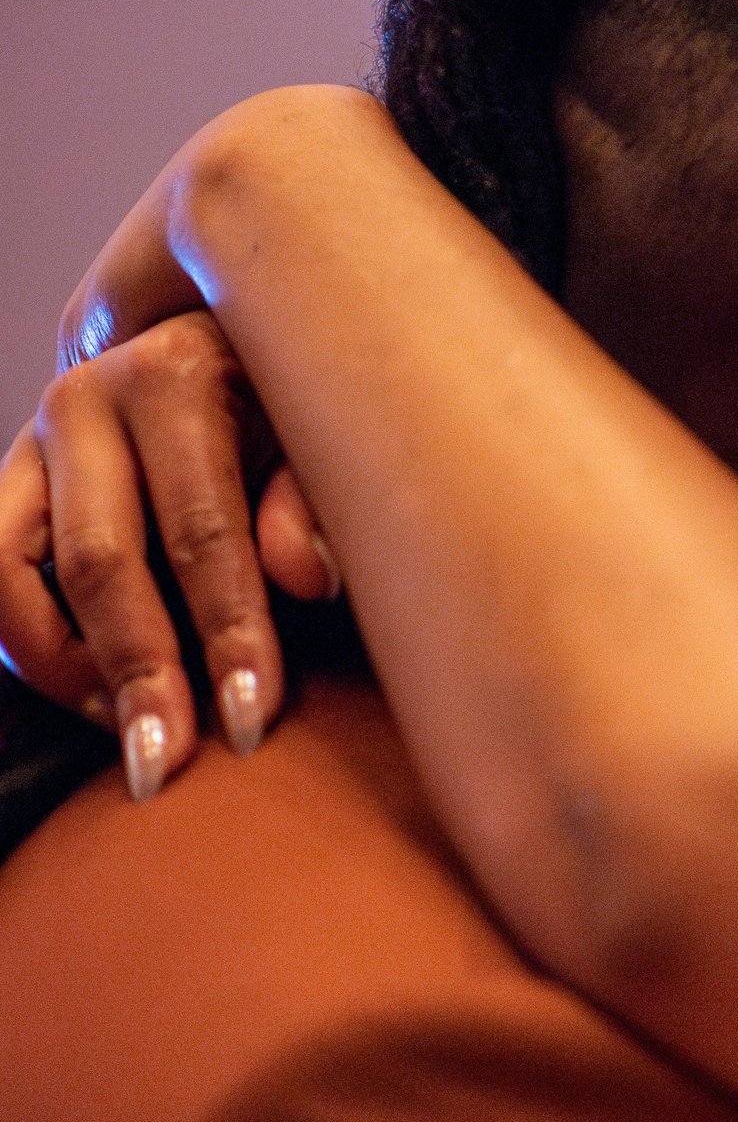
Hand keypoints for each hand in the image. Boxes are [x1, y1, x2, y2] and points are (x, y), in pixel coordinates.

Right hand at [0, 313, 338, 797]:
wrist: (226, 358)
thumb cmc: (294, 412)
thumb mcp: (323, 437)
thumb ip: (315, 499)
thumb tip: (310, 577)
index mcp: (178, 377)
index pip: (202, 529)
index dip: (228, 633)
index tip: (251, 721)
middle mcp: (89, 400)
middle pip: (99, 562)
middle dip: (141, 672)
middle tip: (168, 764)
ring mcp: (34, 441)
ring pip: (11, 577)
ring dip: (70, 673)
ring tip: (135, 738)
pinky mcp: (7, 482)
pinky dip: (35, 652)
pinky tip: (99, 701)